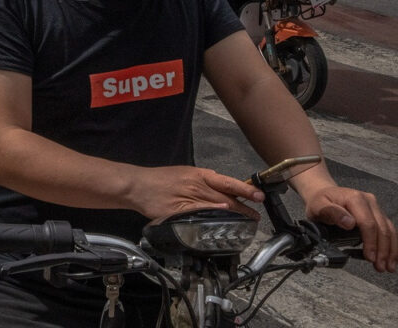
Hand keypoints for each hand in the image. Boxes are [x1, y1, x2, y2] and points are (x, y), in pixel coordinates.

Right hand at [128, 166, 262, 220]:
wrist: (138, 185)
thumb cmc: (161, 180)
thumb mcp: (185, 174)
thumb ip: (204, 182)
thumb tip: (222, 190)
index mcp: (199, 175)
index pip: (228, 182)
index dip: (245, 189)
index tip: (259, 196)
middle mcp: (196, 186)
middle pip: (226, 198)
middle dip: (244, 208)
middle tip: (257, 216)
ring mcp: (188, 199)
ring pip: (217, 208)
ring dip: (234, 216)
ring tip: (247, 222)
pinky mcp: (180, 212)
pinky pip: (200, 215)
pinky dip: (214, 218)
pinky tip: (223, 222)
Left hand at [303, 185, 397, 271]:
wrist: (322, 194)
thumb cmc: (320, 202)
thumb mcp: (318, 206)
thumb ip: (332, 212)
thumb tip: (349, 223)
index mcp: (355, 198)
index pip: (368, 223)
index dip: (371, 242)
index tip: (370, 257)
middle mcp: (368, 201)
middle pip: (382, 228)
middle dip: (383, 250)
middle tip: (380, 267)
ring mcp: (375, 207)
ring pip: (390, 230)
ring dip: (391, 250)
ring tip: (388, 267)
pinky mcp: (378, 214)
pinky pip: (390, 230)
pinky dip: (392, 246)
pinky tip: (390, 258)